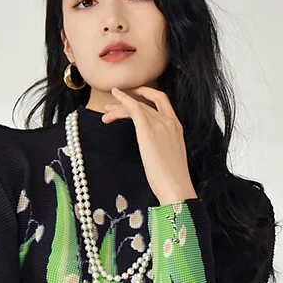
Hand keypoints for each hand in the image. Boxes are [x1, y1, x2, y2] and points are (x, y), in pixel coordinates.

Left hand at [103, 85, 195, 204]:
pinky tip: (112, 106)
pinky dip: (123, 102)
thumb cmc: (172, 181)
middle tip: (110, 106)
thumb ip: (161, 147)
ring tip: (105, 114)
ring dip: (119, 107)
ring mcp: (160, 125)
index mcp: (177, 127)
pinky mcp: (148, 131)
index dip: (148, 93)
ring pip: (138, 106)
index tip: (135, 93)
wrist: (176, 189)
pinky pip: (134, 109)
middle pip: (146, 104)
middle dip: (127, 102)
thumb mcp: (168, 158)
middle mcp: (170, 122)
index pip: (162, 102)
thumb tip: (151, 152)